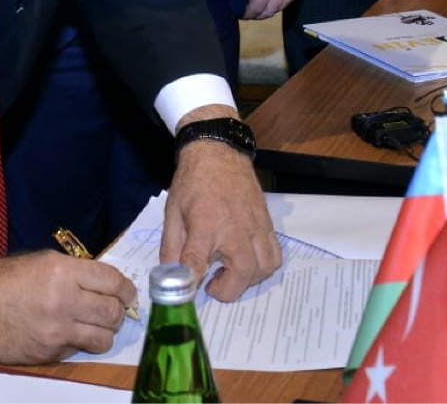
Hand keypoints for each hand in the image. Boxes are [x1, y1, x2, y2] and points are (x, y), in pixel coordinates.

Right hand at [0, 251, 135, 362]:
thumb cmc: (7, 278)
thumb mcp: (44, 262)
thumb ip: (77, 271)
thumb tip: (105, 284)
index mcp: (64, 272)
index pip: (113, 282)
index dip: (127, 289)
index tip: (128, 293)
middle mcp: (64, 302)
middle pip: (113, 313)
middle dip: (119, 311)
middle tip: (114, 310)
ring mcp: (57, 332)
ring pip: (104, 339)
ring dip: (105, 332)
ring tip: (95, 326)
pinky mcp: (49, 354)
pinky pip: (78, 351)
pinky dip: (78, 343)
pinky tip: (66, 334)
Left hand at [161, 108, 280, 301]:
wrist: (219, 152)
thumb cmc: (193, 182)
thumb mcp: (173, 212)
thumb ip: (171, 247)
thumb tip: (170, 276)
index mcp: (206, 223)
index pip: (198, 262)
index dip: (191, 283)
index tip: (188, 295)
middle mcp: (235, 227)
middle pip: (242, 272)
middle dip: (228, 289)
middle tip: (213, 284)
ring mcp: (256, 225)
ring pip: (264, 267)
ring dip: (248, 280)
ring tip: (231, 274)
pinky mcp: (267, 223)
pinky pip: (276, 254)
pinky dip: (265, 267)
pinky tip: (248, 263)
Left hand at [243, 0, 305, 19]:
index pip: (256, 7)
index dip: (247, 14)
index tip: (239, 14)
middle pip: (269, 11)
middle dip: (257, 15)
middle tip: (248, 14)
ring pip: (280, 8)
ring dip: (269, 11)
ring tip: (260, 10)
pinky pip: (289, 1)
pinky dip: (280, 5)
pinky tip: (274, 2)